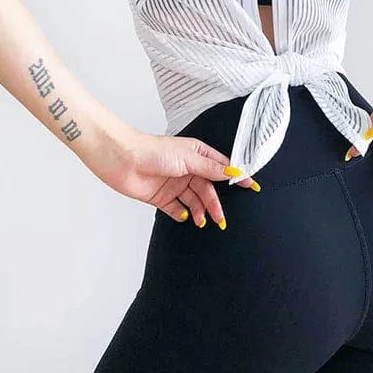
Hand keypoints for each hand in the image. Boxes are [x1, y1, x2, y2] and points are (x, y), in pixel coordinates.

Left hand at [84, 127, 257, 228]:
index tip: (251, 187)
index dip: (235, 178)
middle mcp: (187, 169)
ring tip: (203, 221)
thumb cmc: (153, 151)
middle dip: (215, 203)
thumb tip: (234, 171)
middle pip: (208, 189)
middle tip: (221, 218)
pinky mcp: (161, 197)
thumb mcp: (188, 158)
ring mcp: (175, 184)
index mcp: (196, 154)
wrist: (122, 159)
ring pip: (194, 201)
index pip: (221, 167)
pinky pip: (176, 209)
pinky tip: (185, 217)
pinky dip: (182, 214)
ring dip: (200, 211)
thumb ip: (211, 168)